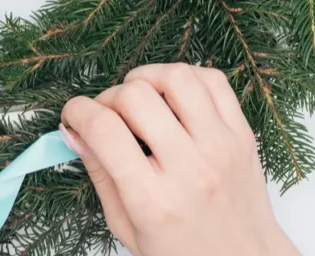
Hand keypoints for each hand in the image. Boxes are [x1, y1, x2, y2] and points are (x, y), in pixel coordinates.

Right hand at [60, 64, 299, 255]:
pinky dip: (185, 76)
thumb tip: (72, 131)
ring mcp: (221, 148)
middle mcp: (190, 169)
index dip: (78, 112)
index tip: (73, 116)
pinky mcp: (243, 136)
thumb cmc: (182, 250)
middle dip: (108, 97)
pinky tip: (171, 95)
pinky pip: (213, 81)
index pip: (104, 131)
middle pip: (135, 97)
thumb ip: (99, 175)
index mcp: (154, 201)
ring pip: (177, 78)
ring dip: (146, 78)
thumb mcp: (126, 226)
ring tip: (139, 97)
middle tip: (107, 114)